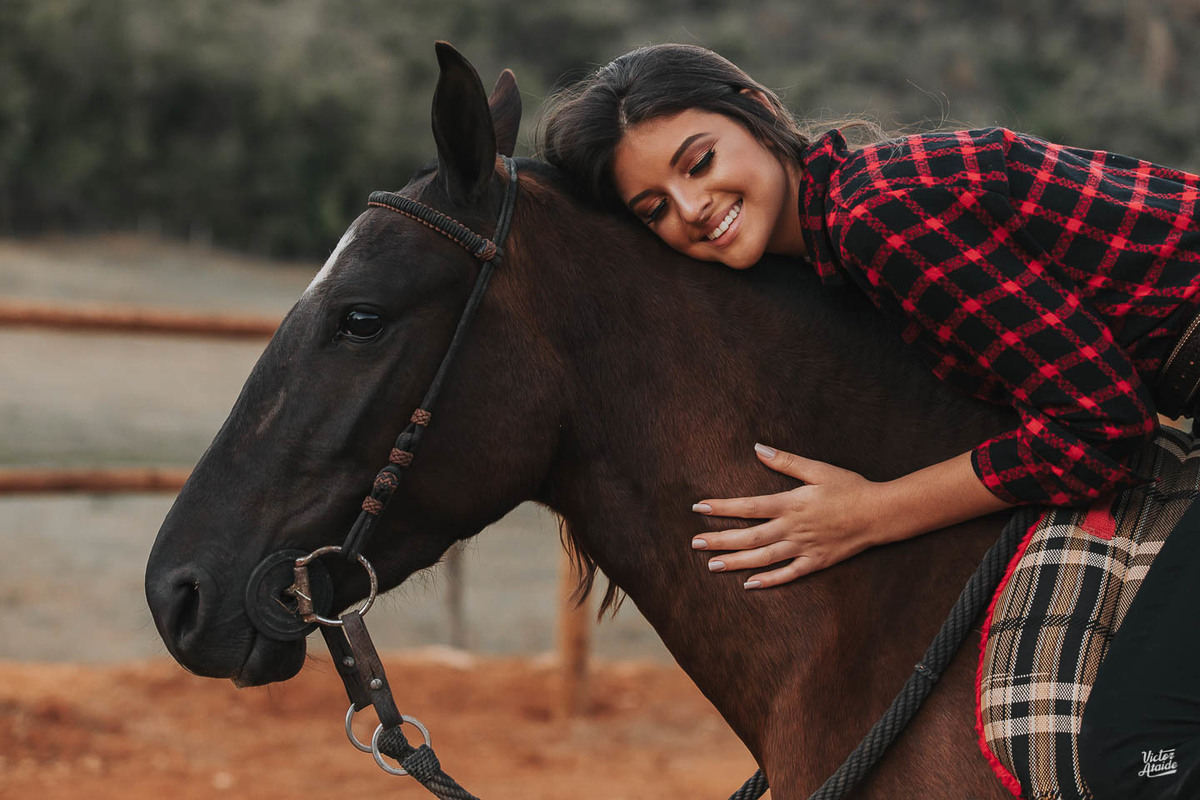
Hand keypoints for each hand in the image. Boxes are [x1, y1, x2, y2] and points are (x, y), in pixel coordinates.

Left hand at [690, 443, 892, 588]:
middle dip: (720, 539)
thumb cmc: (849, 487)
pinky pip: (788, 574)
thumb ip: (786, 462)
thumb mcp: (817, 469)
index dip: (721, 508)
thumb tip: (758, 448)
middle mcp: (792, 528)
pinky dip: (768, 580)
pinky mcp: (816, 562)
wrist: (880, 514)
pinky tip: (749, 584)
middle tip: (695, 543)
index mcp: (790, 504)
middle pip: (749, 536)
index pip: (748, 507)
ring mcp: (804, 548)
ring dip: (736, 562)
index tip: (699, 507)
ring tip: (712, 565)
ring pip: (763, 558)